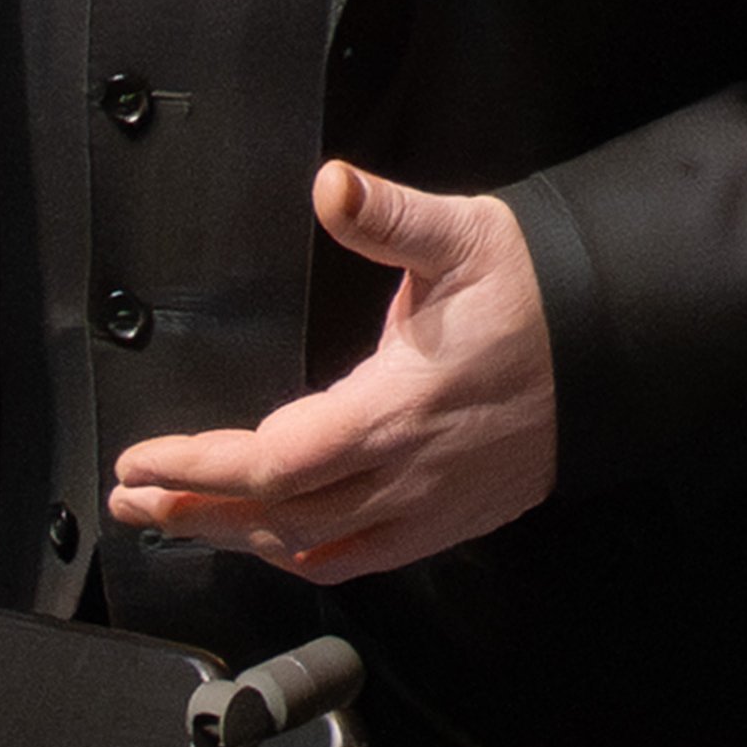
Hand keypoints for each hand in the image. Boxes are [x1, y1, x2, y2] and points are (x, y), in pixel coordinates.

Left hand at [109, 166, 556, 579]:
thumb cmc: (538, 294)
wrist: (617, 346)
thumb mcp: (464, 237)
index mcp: (396, 408)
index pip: (272, 462)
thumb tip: (333, 186)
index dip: (196, 468)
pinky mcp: (448, 522)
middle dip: (191, 510)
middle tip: (129, 498)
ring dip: (236, 538)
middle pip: (275, 518)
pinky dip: (300, 555)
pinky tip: (269, 540)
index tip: (138, 461)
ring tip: (179, 518)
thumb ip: (388, 217)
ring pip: (311, 549)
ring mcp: (428, 509)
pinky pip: (357, 559)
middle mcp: (406, 475)